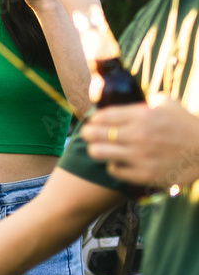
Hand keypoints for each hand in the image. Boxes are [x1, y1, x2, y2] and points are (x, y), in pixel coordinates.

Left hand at [81, 98, 198, 187]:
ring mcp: (140, 156)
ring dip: (97, 150)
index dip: (94, 119)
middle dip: (89, 134)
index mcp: (142, 115)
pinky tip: (120, 162)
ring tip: (102, 149)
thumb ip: (145, 102)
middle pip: (93, 134)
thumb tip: (128, 100)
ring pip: (98, 153)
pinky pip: (114, 170)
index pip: (101, 116)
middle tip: (90, 135)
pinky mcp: (144, 174)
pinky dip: (114, 165)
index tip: (94, 122)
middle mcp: (138, 135)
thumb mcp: (168, 104)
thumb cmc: (186, 126)